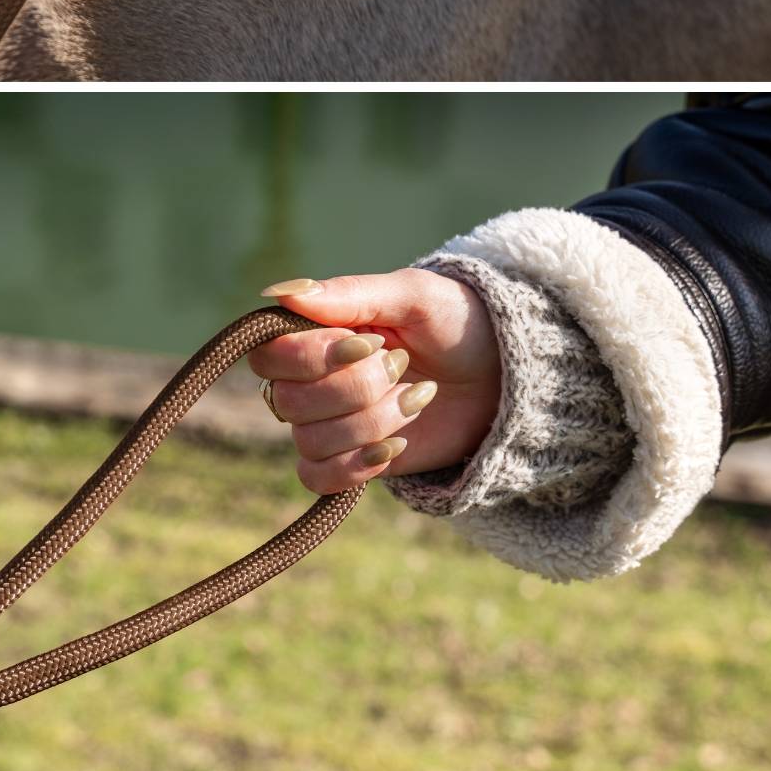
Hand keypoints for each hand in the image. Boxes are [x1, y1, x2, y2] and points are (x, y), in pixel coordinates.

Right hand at [248, 268, 499, 492]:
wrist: (499, 374)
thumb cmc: (453, 320)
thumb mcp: (412, 295)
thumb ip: (348, 294)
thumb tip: (279, 292)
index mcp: (315, 331)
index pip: (270, 355)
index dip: (312, 357)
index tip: (369, 343)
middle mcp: (311, 377)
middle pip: (289, 401)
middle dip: (357, 388)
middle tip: (402, 365)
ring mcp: (328, 421)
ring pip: (311, 441)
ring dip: (372, 423)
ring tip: (415, 399)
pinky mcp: (349, 458)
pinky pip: (317, 478)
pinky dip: (355, 466)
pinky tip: (396, 446)